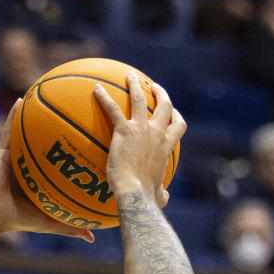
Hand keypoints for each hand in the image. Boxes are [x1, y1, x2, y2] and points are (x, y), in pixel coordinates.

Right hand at [0, 103, 94, 242]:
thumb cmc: (20, 220)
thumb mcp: (51, 222)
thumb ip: (71, 227)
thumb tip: (92, 236)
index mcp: (43, 176)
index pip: (62, 160)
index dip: (75, 148)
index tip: (93, 135)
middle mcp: (32, 162)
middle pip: (50, 140)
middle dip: (62, 124)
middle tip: (78, 107)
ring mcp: (17, 155)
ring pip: (30, 130)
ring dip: (37, 112)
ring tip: (50, 93)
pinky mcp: (2, 152)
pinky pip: (9, 129)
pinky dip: (13, 115)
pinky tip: (21, 100)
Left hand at [93, 73, 184, 204]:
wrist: (135, 192)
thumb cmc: (145, 197)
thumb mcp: (158, 195)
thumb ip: (162, 193)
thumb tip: (164, 198)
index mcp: (166, 146)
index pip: (178, 125)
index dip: (175, 116)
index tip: (172, 112)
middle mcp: (157, 132)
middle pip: (164, 105)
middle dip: (160, 93)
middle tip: (154, 87)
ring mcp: (141, 128)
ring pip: (140, 98)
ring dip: (135, 85)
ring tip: (129, 76)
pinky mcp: (124, 130)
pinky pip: (113, 108)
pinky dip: (104, 97)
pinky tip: (96, 89)